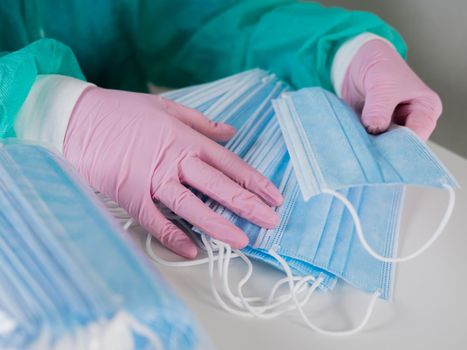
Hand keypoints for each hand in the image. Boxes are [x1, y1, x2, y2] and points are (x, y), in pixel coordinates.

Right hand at [63, 87, 282, 257]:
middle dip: (247, 205)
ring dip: (218, 225)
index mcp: (186, 139)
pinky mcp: (130, 195)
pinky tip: (191, 250)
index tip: (273, 197)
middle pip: (218, 186)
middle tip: (270, 222)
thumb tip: (230, 132)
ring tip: (241, 241)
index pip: (229, 164)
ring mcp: (152, 179)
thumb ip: (202, 123)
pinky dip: (171, 236)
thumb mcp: (167, 108)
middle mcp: (174, 160)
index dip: (254, 181)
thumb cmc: (124, 111)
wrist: (78, 119)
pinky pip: (154, 221)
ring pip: (191, 206)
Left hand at [341, 39, 441, 139]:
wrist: (358, 61)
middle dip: (384, 147)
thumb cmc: (381, 66)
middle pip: (401, 145)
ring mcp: (391, 128)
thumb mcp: (382, 84)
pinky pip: (368, 141)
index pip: (418, 135)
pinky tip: (352, 140)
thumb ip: (379, 108)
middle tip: (366, 148)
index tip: (382, 146)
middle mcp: (411, 122)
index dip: (400, 144)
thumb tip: (375, 129)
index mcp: (425, 110)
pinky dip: (360, 141)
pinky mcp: (374, 130)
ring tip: (357, 143)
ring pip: (383, 145)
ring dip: (369, 145)